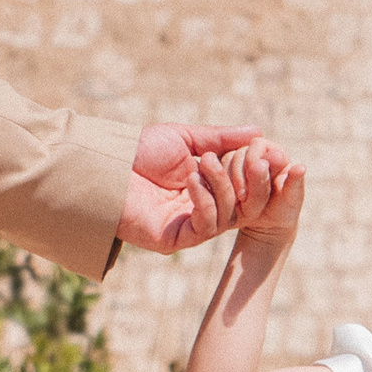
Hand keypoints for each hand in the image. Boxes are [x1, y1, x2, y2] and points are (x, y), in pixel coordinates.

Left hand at [116, 121, 292, 258]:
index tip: (266, 150)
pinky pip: (207, 226)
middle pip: (248, 206)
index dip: (260, 170)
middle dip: (252, 180)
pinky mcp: (176, 239)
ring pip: (230, 215)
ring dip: (223, 185)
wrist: (105, 165)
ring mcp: (191, 226)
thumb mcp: (185, 138)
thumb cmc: (139, 150)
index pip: (250, 187)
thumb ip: (221, 138)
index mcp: (211, 187)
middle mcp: (206, 209)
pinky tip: (192, 179)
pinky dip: (206, 201)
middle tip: (251, 158)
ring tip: (204, 162)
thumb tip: (258, 132)